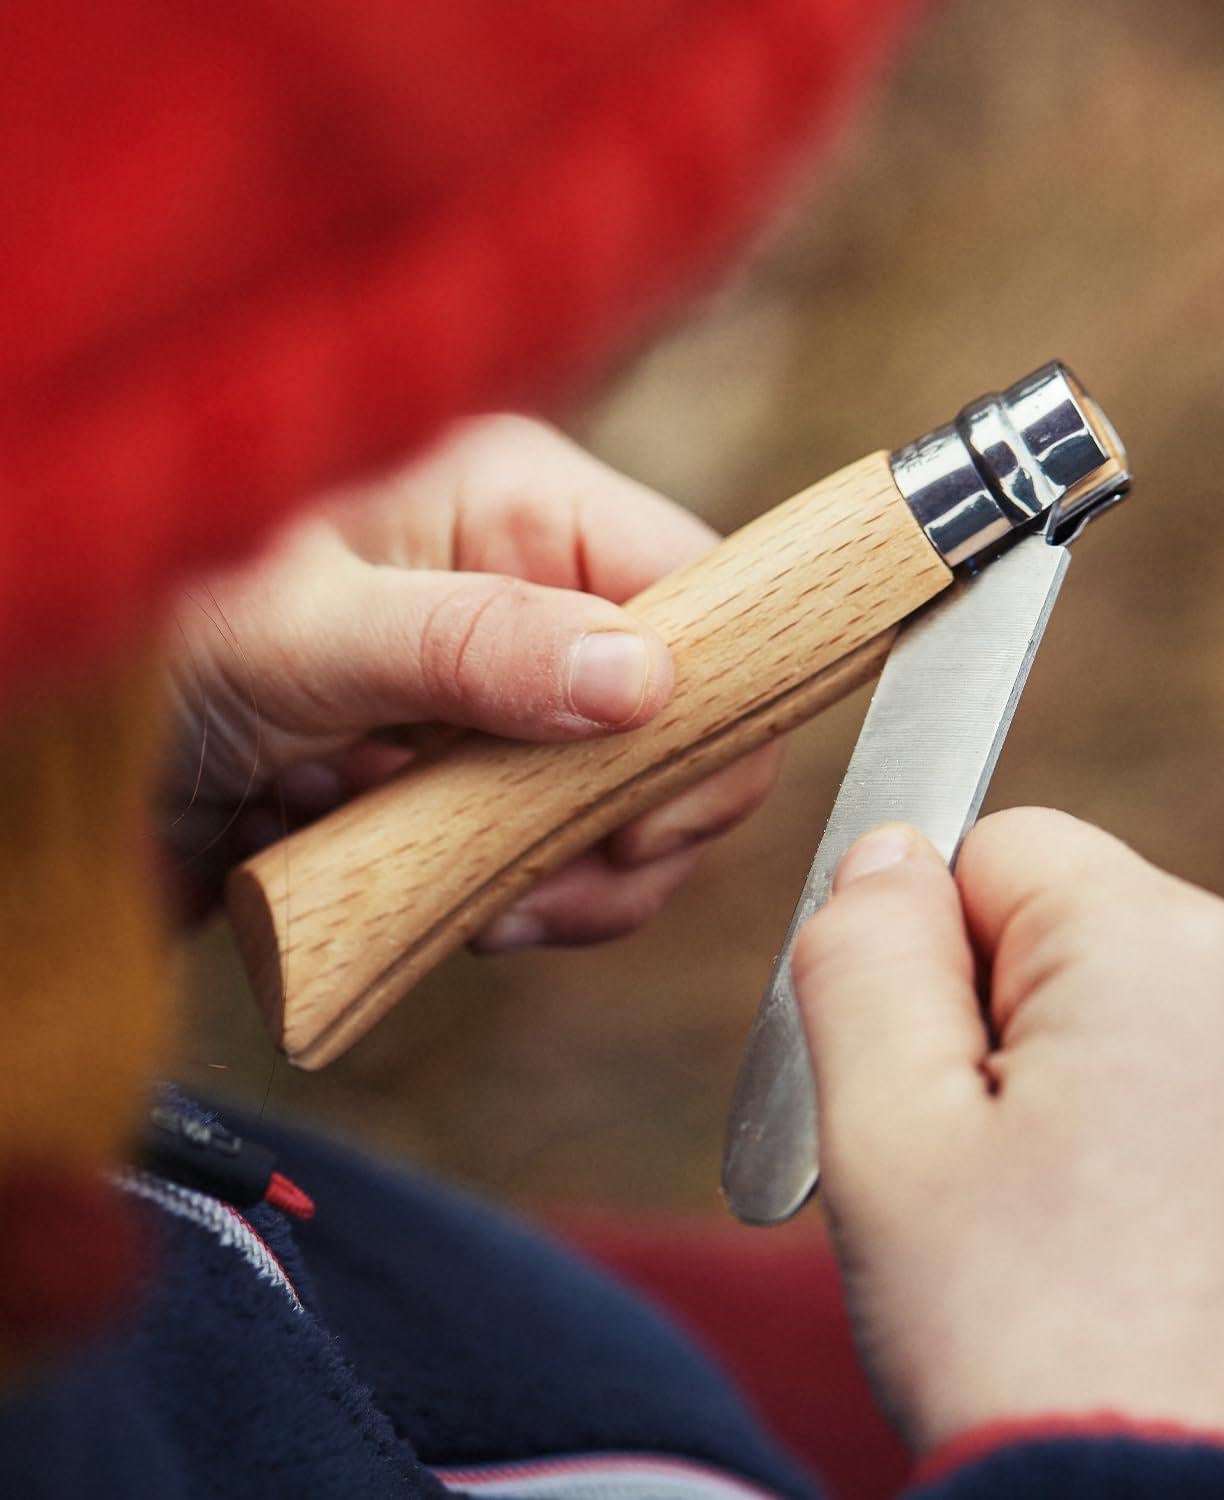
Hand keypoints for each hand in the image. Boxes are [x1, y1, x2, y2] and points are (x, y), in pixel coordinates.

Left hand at [164, 415, 779, 939]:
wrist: (41, 763)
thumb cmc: (146, 634)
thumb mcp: (302, 630)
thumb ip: (474, 643)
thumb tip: (646, 681)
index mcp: (514, 506)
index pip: (697, 586)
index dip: (711, 700)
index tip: (654, 807)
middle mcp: (529, 597)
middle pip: (683, 711)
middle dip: (645, 814)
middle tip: (561, 879)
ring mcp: (507, 701)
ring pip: (632, 798)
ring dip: (582, 872)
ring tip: (493, 906)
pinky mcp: (473, 786)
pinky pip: (561, 853)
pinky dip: (532, 899)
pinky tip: (467, 912)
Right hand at [793, 808, 1223, 1465]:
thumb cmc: (1005, 1327)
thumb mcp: (880, 1121)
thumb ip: (865, 948)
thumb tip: (891, 850)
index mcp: (1168, 945)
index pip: (997, 846)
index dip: (930, 956)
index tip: (934, 1082)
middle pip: (1067, 913)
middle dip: (997, 1007)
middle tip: (983, 1158)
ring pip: (1124, 983)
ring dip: (1061, 1060)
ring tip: (1048, 1202)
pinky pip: (1194, 1051)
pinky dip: (1138, 1106)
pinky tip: (1116, 1221)